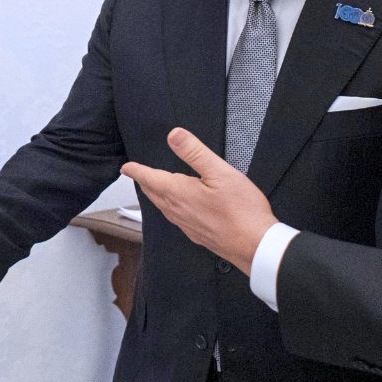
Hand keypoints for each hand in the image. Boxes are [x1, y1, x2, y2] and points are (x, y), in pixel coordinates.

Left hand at [120, 129, 276, 273]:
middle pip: (153, 194)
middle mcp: (177, 210)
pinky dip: (168, 208)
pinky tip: (177, 209)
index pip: (149, 178)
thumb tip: (174, 135)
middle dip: (144, 182)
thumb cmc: (241, 210)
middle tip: (136, 175)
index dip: (136, 171)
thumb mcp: (220, 172)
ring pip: (163, 207)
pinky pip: (175, 218)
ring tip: (152, 189)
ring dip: (155, 196)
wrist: (254, 245)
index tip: (126, 168)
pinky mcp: (197, 234)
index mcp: (179, 193)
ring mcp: (186, 225)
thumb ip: (194, 153)